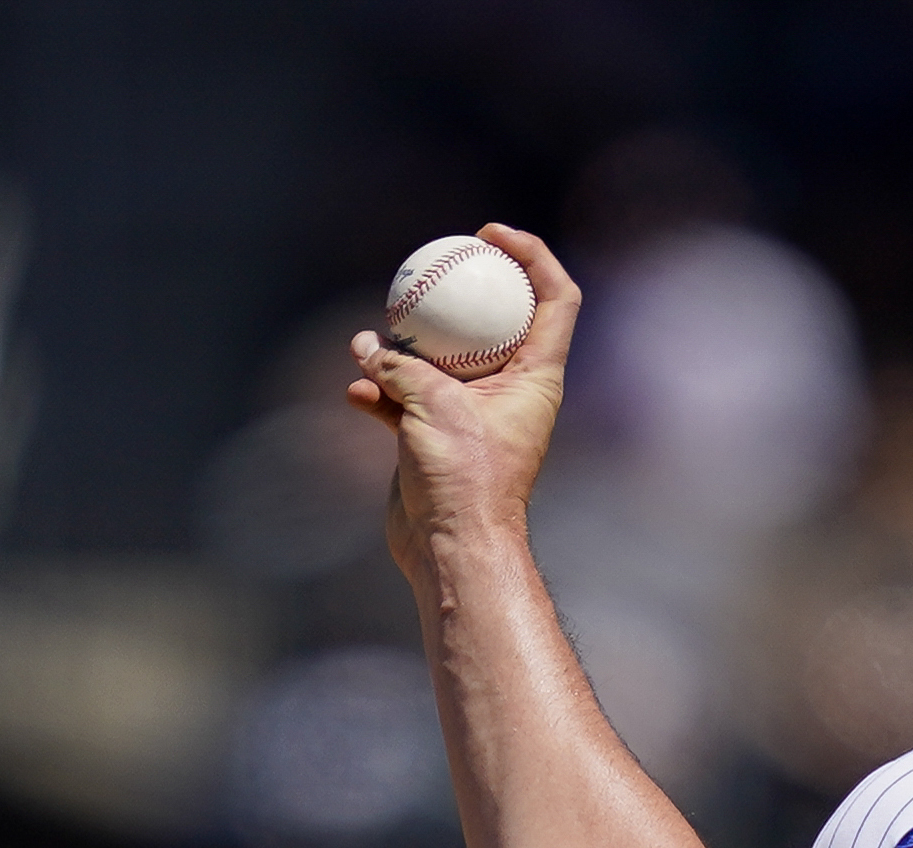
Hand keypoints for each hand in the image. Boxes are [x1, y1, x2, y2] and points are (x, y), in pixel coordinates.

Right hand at [347, 223, 580, 584]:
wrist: (451, 547)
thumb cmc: (464, 480)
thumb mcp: (432, 407)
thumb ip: (401, 368)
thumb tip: (368, 346)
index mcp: (537, 376)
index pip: (556, 299)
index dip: (533, 256)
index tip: (492, 235)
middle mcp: (511, 390)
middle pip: (497, 319)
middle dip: (464, 290)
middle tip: (430, 264)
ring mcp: (472, 411)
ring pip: (441, 357)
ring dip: (404, 346)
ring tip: (373, 343)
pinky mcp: (436, 434)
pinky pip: (405, 396)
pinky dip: (380, 390)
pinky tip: (356, 390)